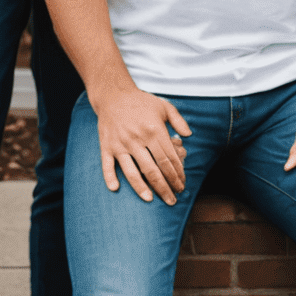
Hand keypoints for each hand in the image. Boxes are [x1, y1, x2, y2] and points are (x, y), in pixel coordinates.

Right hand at [93, 83, 189, 202]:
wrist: (114, 95)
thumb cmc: (142, 102)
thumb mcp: (164, 106)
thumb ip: (178, 121)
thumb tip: (189, 135)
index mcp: (154, 130)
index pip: (168, 158)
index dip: (177, 174)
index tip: (182, 184)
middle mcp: (138, 139)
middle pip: (154, 169)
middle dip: (165, 187)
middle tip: (172, 200)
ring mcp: (121, 144)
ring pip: (133, 171)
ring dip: (142, 188)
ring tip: (152, 200)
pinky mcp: (106, 147)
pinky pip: (107, 166)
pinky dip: (110, 178)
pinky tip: (116, 189)